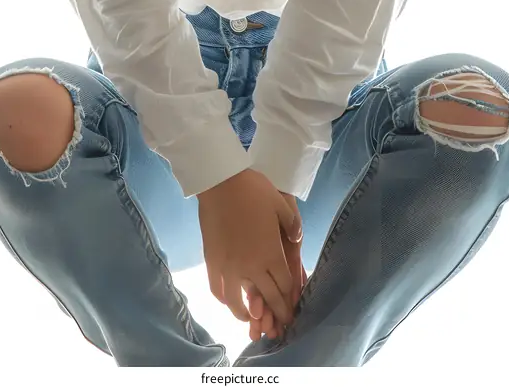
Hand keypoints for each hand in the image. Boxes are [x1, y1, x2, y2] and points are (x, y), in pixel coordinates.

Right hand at [197, 169, 300, 329]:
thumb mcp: (281, 205)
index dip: (291, 300)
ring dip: (248, 314)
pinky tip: (229, 302)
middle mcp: (252, 267)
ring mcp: (230, 267)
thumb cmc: (254, 191)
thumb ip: (292, 225)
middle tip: (279, 325)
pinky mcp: (212, 263)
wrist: (221, 182)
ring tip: (253, 318)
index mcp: (272, 255)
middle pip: (268, 298)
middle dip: (277, 314)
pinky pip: (218, 290)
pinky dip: (225, 300)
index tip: (293, 310)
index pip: (285, 287)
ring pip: (239, 303)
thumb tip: (296, 238)